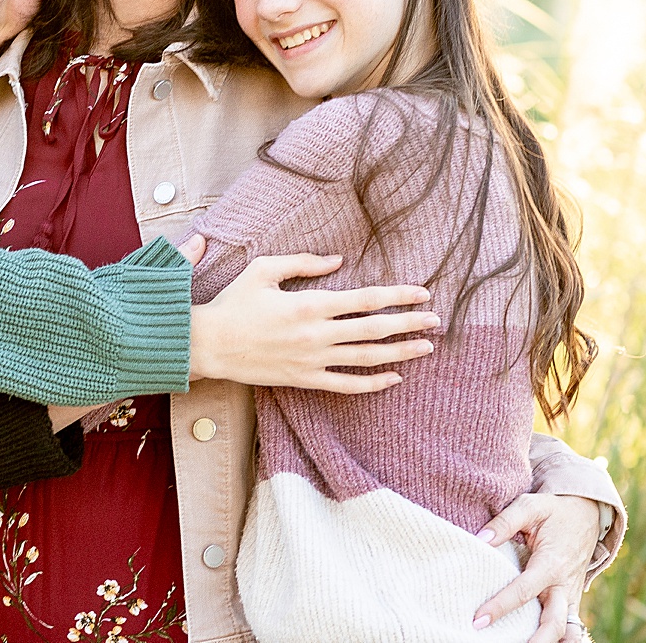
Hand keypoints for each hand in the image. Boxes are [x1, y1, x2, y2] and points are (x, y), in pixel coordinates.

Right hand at [188, 253, 436, 391]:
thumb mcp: (264, 270)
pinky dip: (372, 383)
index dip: (397, 295)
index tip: (422, 292)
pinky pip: (346, 385)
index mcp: (309, 304)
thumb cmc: (233, 303)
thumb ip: (304, 263)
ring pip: (366, 358)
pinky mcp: (304, 380)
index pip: (366, 299)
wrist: (209, 344)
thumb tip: (339, 260)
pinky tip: (394, 378)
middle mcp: (316, 334)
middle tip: (436, 320)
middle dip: (409, 323)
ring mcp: (312, 361)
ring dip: (400, 352)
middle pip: (374, 329)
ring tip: (425, 347)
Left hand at [473, 494, 598, 640]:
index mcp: (551, 563)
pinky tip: (537, 642)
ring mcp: (570, 595)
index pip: (524, 591)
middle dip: (534, 640)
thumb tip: (480, 539)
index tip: (478, 619)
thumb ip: (504, 522)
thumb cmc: (554, 511)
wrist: (587, 514)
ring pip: (566, 630)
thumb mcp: (530, 506)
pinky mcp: (572, 600)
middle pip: (553, 623)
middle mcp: (563, 585)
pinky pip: (570, 626)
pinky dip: (559, 638)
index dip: (501, 606)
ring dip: (547, 642)